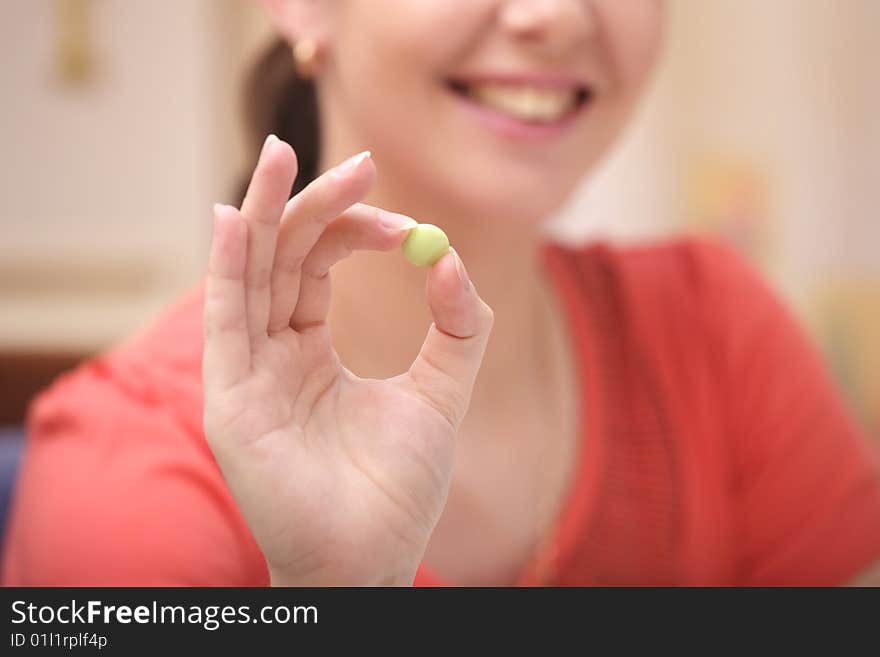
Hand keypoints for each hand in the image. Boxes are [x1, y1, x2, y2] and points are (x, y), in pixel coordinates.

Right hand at [202, 136, 493, 585]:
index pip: (318, 264)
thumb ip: (456, 327)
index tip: (406, 223)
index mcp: (311, 348)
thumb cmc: (399, 488)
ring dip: (262, 214)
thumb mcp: (442, 393)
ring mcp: (247, 374)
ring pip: (248, 276)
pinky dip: (228, 268)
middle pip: (279, 258)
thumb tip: (450, 255)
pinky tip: (235, 218)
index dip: (356, 229)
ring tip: (278, 156)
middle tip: (352, 163)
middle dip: (311, 205)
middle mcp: (271, 353)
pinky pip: (225, 323)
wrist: (373, 558)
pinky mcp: (231, 401)